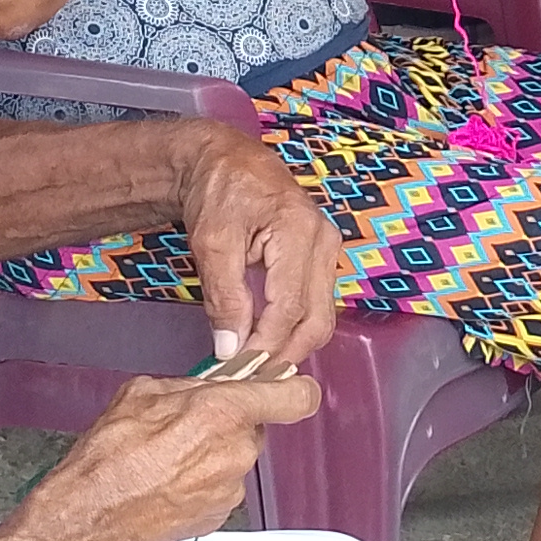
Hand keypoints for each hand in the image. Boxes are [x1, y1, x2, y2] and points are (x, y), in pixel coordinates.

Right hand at [7, 370, 322, 540]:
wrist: (87, 518)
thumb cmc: (108, 458)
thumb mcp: (143, 392)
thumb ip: (189, 385)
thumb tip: (206, 385)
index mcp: (224, 413)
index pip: (297, 397)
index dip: (292, 388)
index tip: (282, 386)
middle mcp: (237, 452)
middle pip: (256, 426)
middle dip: (230, 421)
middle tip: (190, 423)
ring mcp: (230, 489)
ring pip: (236, 457)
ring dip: (213, 452)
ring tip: (168, 457)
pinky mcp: (220, 516)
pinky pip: (222, 486)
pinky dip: (202, 481)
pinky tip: (167, 481)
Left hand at [168, 122, 342, 364]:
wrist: (225, 161)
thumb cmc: (218, 193)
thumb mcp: (213, 244)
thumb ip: (224, 297)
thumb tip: (231, 347)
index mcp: (299, 232)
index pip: (290, 307)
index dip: (266, 345)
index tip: (238, 370)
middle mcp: (324, 241)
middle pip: (317, 318)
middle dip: (286, 354)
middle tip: (250, 379)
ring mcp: (327, 248)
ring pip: (320, 315)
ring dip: (291, 345)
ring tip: (256, 366)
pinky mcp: (321, 256)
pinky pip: (315, 302)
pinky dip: (294, 327)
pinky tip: (268, 342)